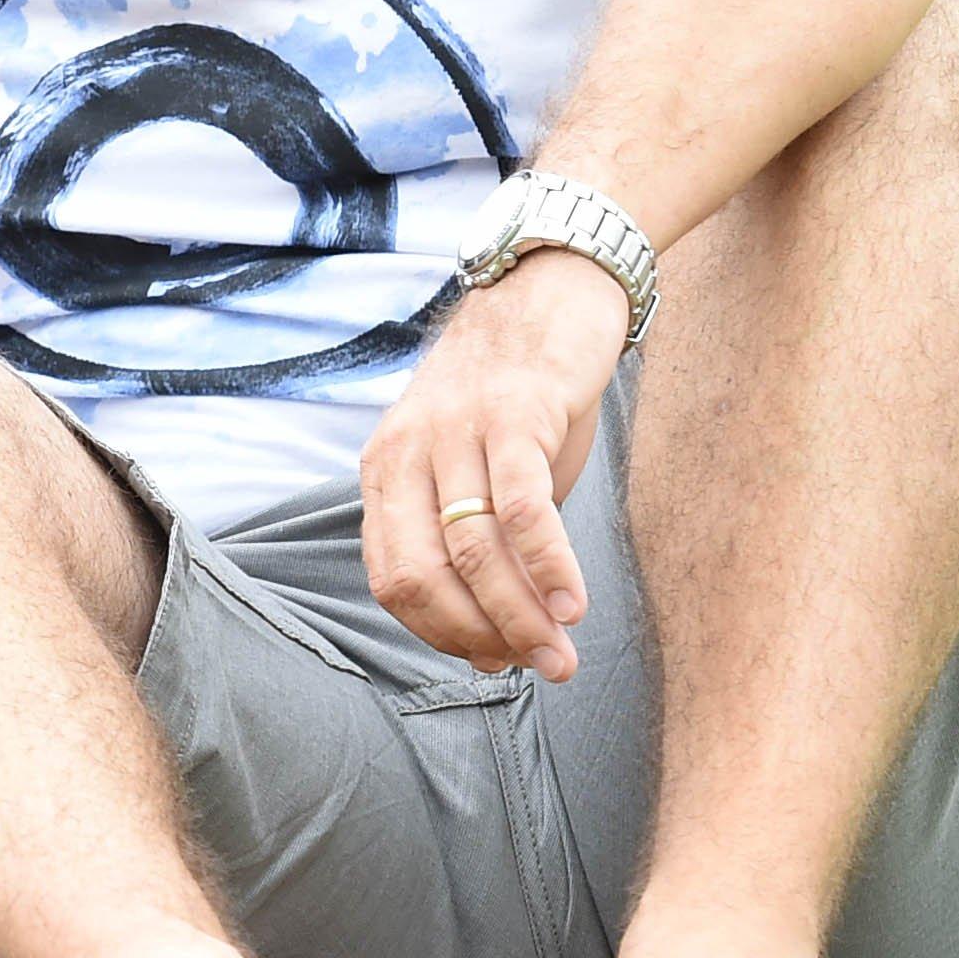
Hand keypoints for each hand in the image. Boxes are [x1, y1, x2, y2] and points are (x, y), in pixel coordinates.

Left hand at [358, 248, 625, 681]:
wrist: (550, 289)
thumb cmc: (518, 398)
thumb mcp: (480, 473)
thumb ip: (480, 551)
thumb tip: (496, 652)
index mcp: (385, 471)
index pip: (393, 580)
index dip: (443, 633)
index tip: (495, 661)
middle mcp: (407, 451)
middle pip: (425, 574)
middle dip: (483, 635)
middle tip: (542, 668)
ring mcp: (455, 430)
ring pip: (473, 549)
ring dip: (521, 615)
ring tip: (562, 653)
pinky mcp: (513, 413)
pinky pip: (522, 507)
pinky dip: (547, 566)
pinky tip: (573, 603)